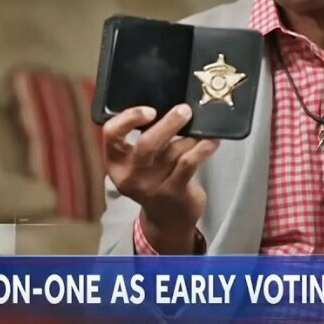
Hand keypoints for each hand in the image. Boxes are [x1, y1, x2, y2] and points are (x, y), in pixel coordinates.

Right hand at [102, 104, 219, 253]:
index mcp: (115, 162)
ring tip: (201, 130)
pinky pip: (189, 163)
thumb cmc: (152, 179)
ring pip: (173, 151)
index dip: (129, 118)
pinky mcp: (174, 192)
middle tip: (184, 110)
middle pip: (146, 144)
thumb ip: (142, 137)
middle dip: (168, 123)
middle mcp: (130, 175)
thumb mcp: (136, 162)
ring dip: (190, 137)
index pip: (111, 134)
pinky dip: (203, 148)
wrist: (167, 219)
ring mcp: (152, 186)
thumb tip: (168, 104)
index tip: (149, 110)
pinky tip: (212, 140)